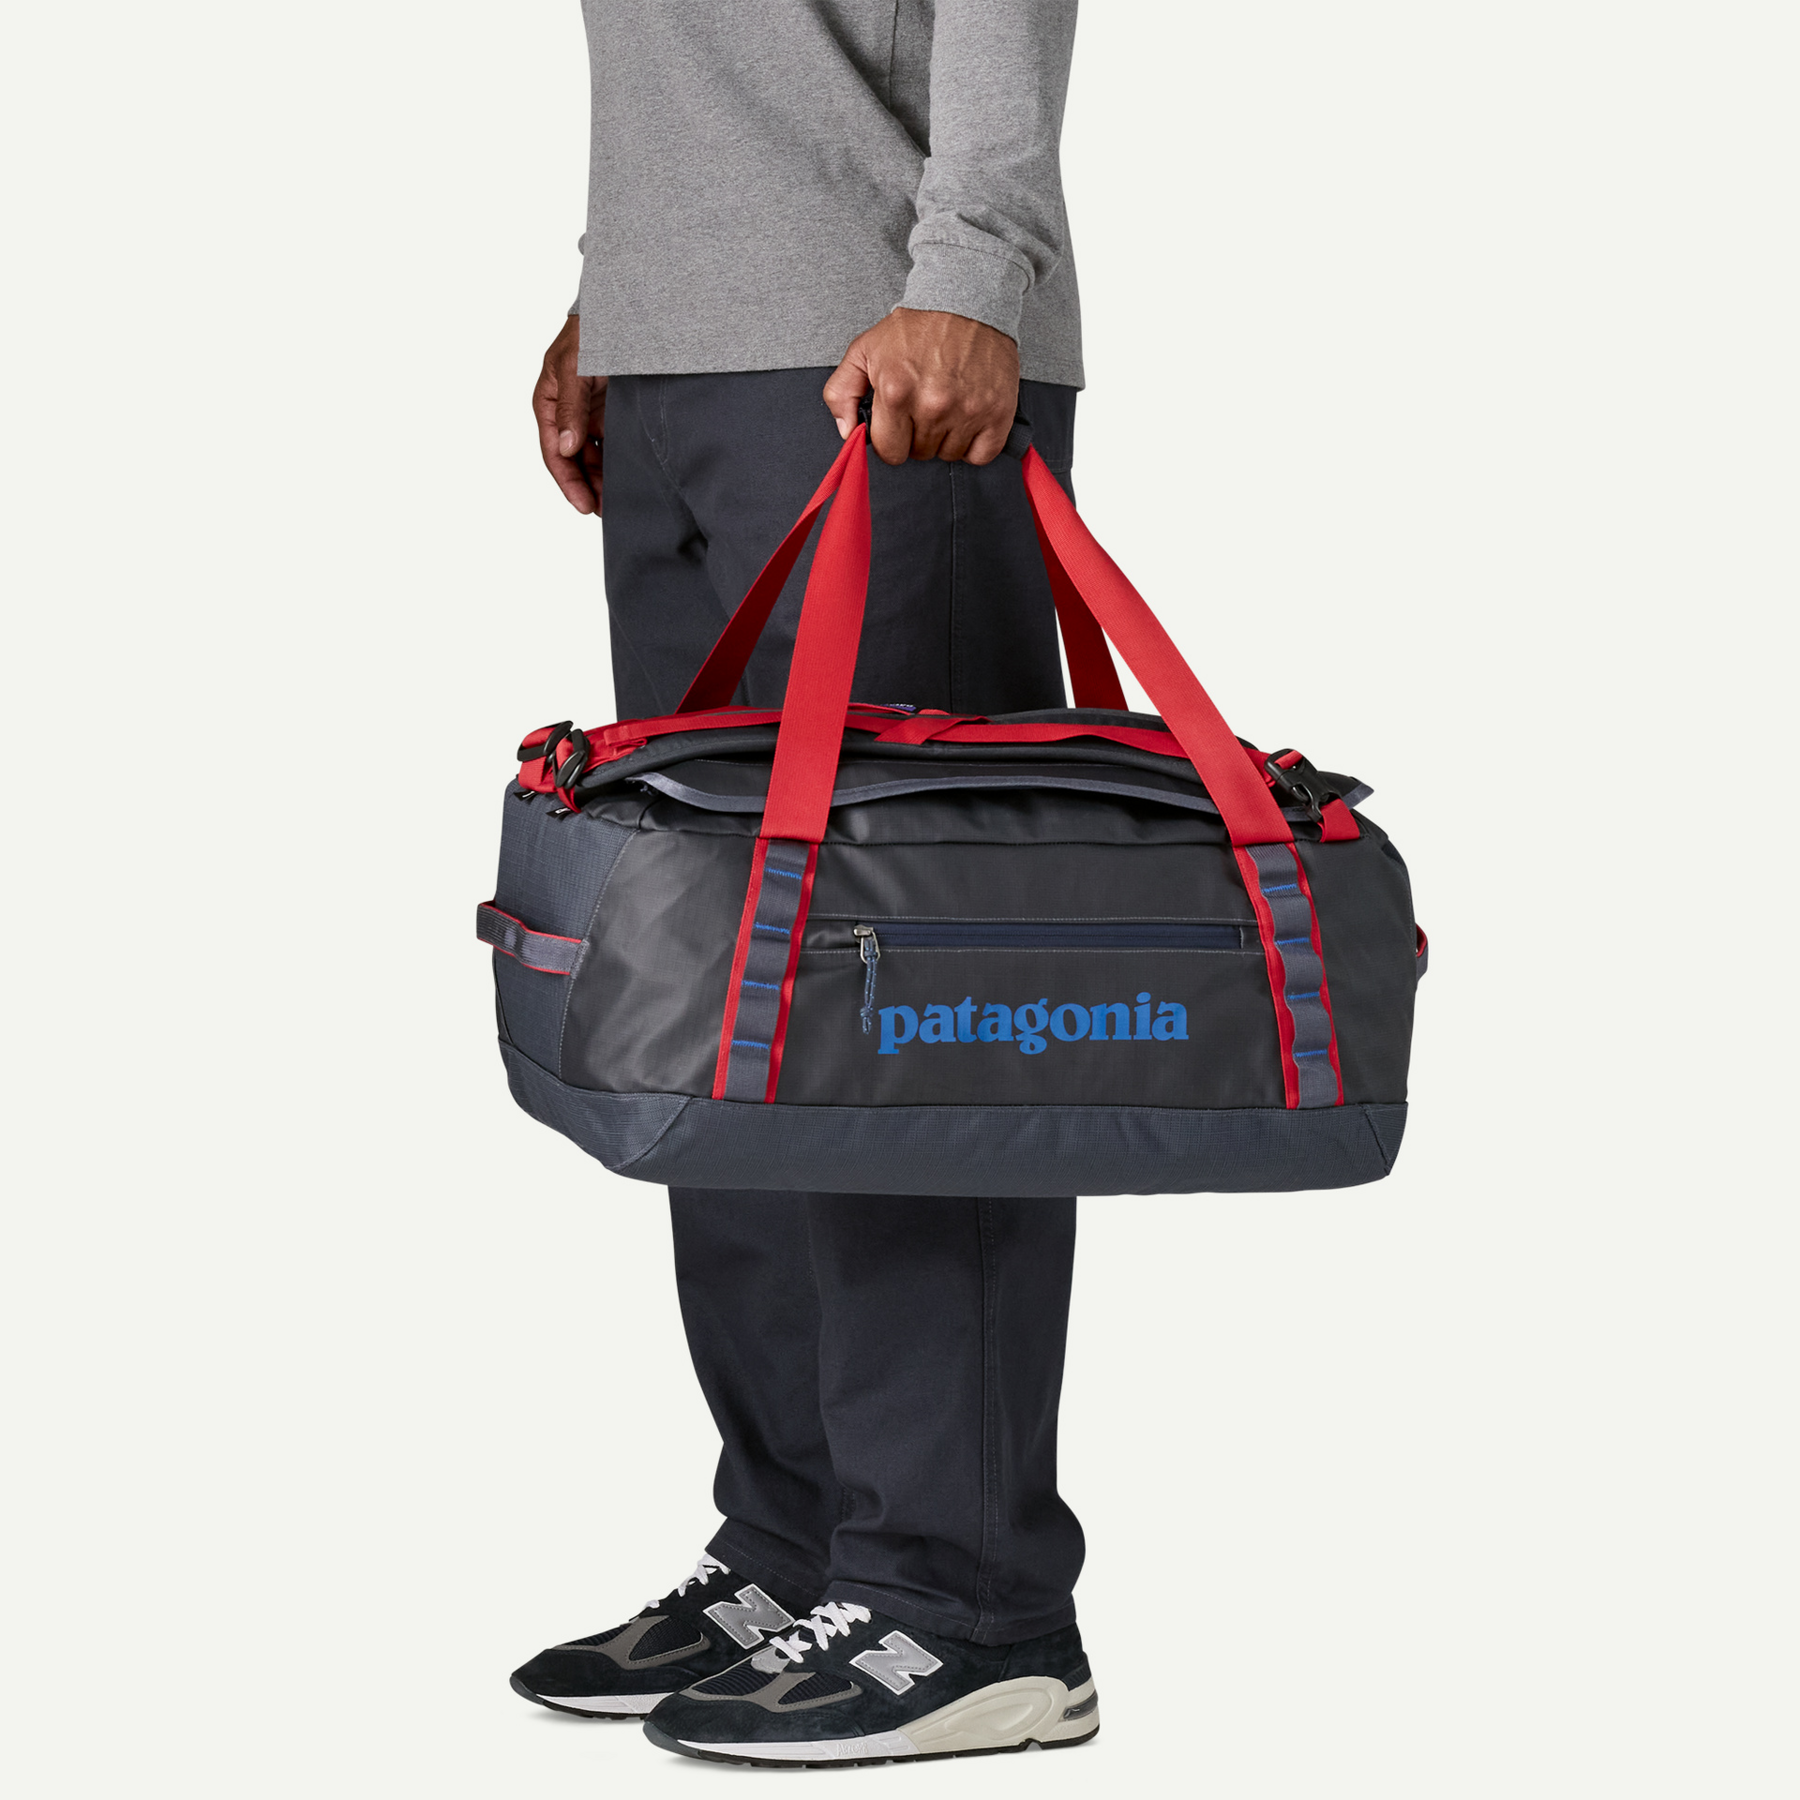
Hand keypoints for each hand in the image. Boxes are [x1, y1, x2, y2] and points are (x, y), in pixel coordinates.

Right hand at [533, 314, 605, 513]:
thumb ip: (570, 406)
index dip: (568, 482)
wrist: (621, 310)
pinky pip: (613, 445)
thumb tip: (565, 447)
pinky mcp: (612, 413)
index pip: (553, 453)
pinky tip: (631, 478)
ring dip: (603, 479)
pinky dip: (619, 463)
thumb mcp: (575, 366)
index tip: (584, 506)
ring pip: (594, 457)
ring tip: (619, 502)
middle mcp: (567, 414)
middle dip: (588, 487)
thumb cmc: (591, 330)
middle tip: (606, 512)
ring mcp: (590, 414)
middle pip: (574, 461)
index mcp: (548, 403)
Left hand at [823, 309, 1019, 466]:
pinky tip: (968, 419)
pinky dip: (975, 445)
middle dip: (918, 435)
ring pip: (949, 455)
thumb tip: (848, 432)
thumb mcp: (864, 349)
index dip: (892, 439)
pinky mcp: (997, 413)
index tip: (899, 422)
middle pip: (920, 454)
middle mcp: (932, 405)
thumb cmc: (917, 326)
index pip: (889, 452)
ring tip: (948, 405)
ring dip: (946, 438)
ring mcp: (967, 411)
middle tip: (925, 405)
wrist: (968, 299)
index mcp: (896, 392)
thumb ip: (842, 392)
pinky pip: (981, 455)